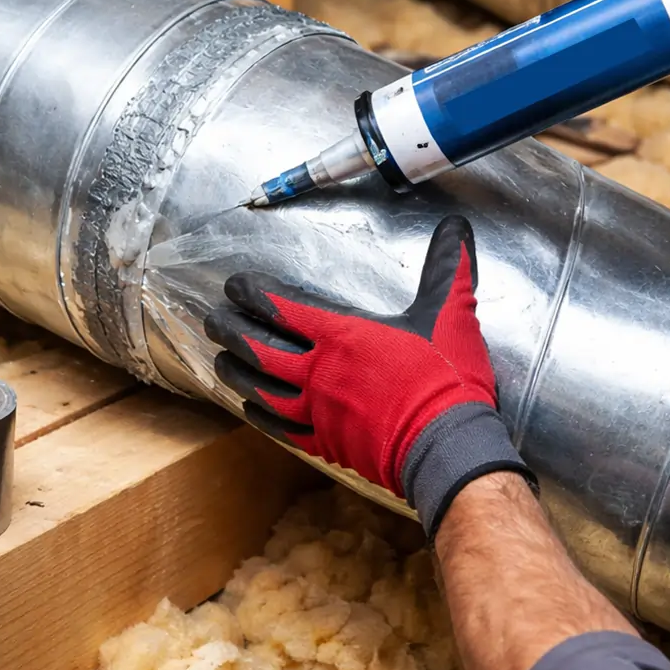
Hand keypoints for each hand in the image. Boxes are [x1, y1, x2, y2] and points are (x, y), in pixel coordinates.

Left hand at [204, 215, 533, 536]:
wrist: (447, 444)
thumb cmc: (445, 376)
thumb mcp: (451, 312)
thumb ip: (448, 266)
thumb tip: (456, 225)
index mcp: (343, 335)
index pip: (282, 309)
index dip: (252, 295)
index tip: (234, 287)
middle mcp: (320, 372)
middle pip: (260, 349)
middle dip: (231, 332)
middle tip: (213, 322)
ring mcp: (319, 411)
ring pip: (263, 390)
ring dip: (237, 374)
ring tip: (220, 362)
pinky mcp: (328, 443)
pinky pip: (282, 429)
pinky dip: (261, 416)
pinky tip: (250, 409)